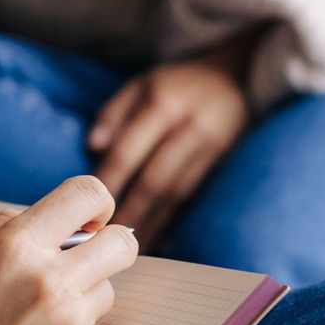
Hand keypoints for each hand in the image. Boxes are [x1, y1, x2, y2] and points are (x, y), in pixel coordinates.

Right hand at [0, 176, 137, 324]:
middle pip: (121, 244)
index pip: (87, 195)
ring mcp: (72, 323)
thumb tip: (53, 219)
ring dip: (83, 301)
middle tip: (90, 263)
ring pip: (106, 292)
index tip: (90, 222)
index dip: (96, 205)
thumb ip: (1, 233)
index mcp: (13, 246)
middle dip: (111, 249)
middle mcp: (50, 279)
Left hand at [86, 40, 254, 250]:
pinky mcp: (221, 160)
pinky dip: (173, 219)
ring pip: (175, 193)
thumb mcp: (142, 83)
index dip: (107, 184)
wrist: (235, 76)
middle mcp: (188, 125)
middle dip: (129, 213)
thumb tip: (93, 146)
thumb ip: (115, 112)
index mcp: (162, 103)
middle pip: (153, 179)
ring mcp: (210, 145)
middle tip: (105, 242)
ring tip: (129, 247)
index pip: (128, 151)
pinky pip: (193, 195)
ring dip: (151, 224)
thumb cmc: (177, 83)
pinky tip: (158, 237)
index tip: (89, 210)